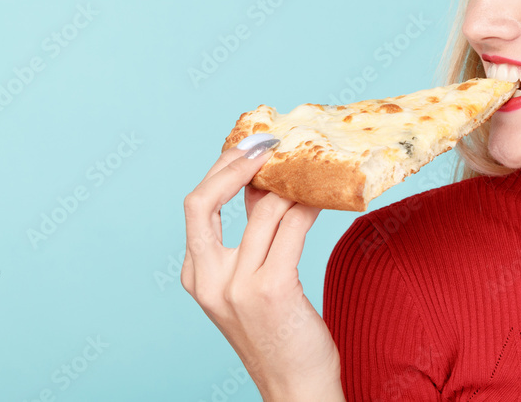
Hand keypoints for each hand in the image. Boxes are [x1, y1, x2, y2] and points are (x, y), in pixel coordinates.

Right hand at [181, 137, 341, 399]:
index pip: (197, 206)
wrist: (295, 389)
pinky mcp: (270, 290)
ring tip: (313, 168)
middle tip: (270, 144)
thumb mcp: (254, 281)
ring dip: (290, 181)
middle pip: (202, 200)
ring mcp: (236, 286)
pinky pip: (292, 226)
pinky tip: (325, 196)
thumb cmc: (280, 334)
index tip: (250, 146)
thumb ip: (255, 235)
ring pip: (263, 209)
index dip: (222, 169)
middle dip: (235, 163)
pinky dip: (309, 204)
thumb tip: (267, 184)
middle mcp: (207, 280)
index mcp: (196, 276)